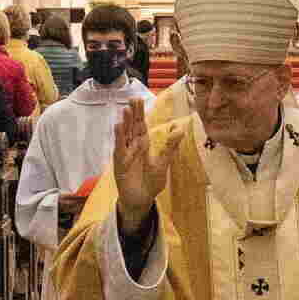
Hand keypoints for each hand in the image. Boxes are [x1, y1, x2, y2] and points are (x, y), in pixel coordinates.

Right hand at [112, 100, 161, 223]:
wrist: (141, 200)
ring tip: (126, 110)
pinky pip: (119, 148)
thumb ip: (170, 146)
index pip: (141, 125)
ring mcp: (125, 154)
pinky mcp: (120, 163)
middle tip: (132, 99)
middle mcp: (133, 146)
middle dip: (132, 114)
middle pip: (132, 127)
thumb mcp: (163, 163)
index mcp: (143, 145)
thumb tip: (180, 128)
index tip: (138, 99)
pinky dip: (119, 138)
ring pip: (125, 135)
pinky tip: (118, 127)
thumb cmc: (151, 182)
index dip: (139, 113)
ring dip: (125, 123)